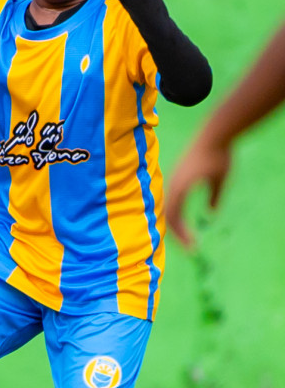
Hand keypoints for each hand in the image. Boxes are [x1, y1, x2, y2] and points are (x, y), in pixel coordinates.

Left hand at [165, 134, 231, 248]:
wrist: (216, 137)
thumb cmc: (218, 155)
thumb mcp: (217, 180)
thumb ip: (214, 196)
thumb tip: (211, 212)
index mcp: (179, 185)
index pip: (172, 212)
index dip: (178, 229)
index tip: (188, 242)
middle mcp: (174, 186)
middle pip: (168, 216)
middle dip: (177, 235)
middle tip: (188, 250)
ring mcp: (175, 184)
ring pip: (170, 215)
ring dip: (179, 233)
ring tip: (189, 247)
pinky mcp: (181, 184)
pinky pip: (175, 208)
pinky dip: (179, 224)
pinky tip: (187, 234)